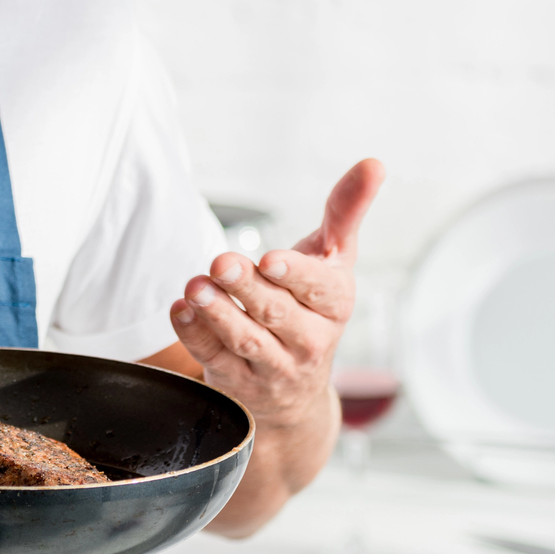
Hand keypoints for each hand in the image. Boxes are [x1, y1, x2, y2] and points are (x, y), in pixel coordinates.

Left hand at [170, 159, 384, 429]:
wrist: (296, 389)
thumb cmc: (311, 306)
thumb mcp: (333, 259)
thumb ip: (346, 211)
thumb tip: (374, 164)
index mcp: (335, 304)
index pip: (320, 289)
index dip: (295, 275)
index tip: (270, 259)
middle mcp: (309, 340)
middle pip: (277, 313)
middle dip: (247, 287)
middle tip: (220, 263)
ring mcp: (274, 366)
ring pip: (245, 341)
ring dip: (217, 313)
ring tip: (195, 287)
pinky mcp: (238, 383)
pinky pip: (216, 360)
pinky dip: (196, 336)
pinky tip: (181, 310)